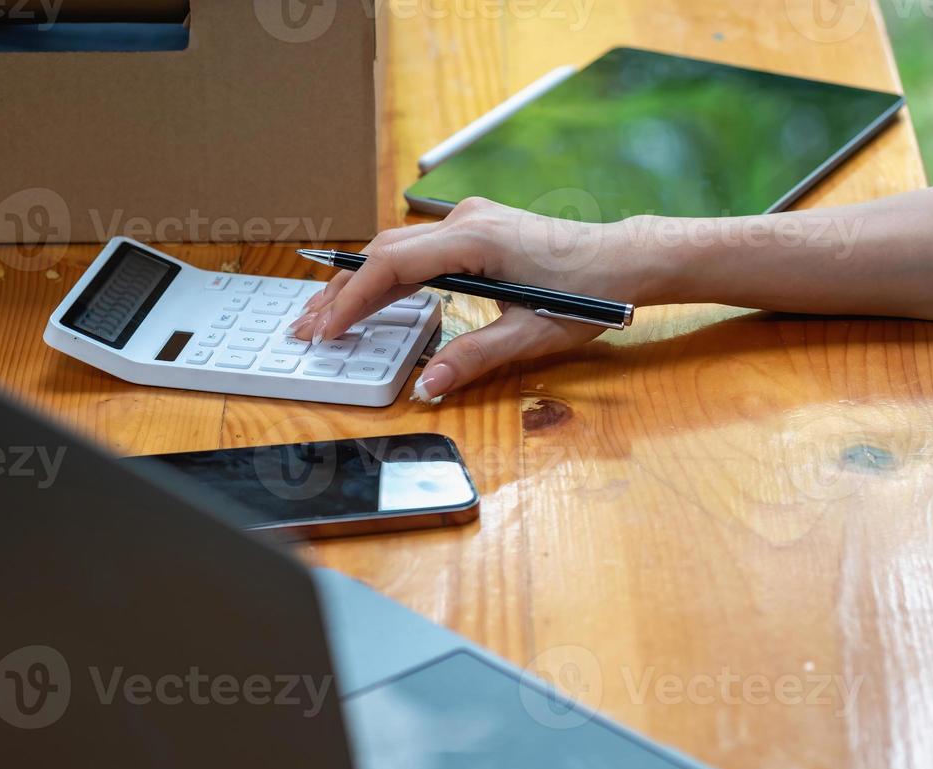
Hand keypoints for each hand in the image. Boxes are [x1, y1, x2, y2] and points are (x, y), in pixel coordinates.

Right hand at [288, 198, 661, 400]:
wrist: (626, 259)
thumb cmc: (591, 291)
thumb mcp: (532, 334)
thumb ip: (475, 357)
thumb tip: (429, 385)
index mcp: (476, 240)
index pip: (393, 265)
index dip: (352, 299)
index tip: (324, 329)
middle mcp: (467, 220)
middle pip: (384, 252)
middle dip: (342, 293)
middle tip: (306, 330)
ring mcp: (471, 219)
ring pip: (398, 248)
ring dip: (361, 282)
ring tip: (325, 317)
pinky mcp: (478, 227)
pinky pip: (419, 248)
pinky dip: (389, 273)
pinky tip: (371, 297)